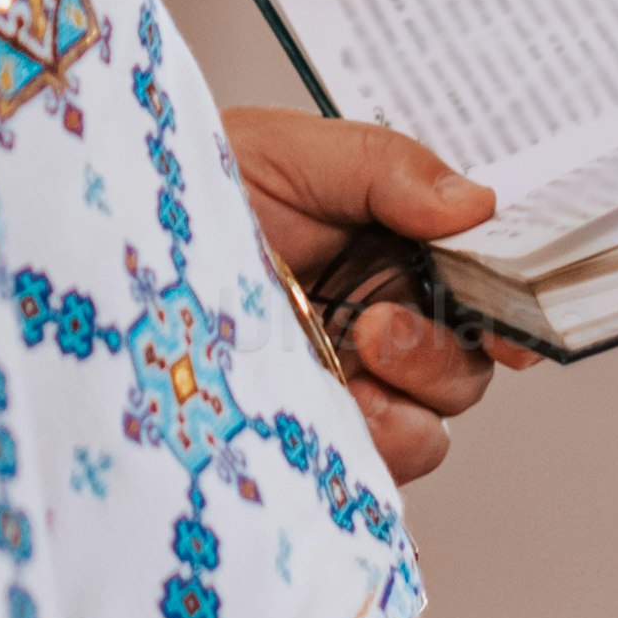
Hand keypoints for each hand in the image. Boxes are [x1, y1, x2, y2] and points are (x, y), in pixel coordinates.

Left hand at [220, 106, 519, 484]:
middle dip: (441, 356)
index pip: (480, 288)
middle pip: (466, 368)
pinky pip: (369, 466)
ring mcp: (344, 385)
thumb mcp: (291, 152)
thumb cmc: (198, 183)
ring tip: (352, 363)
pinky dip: (368, 448)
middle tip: (379, 329)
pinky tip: (332, 412)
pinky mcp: (305, 434)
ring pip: (429, 426)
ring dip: (409, 405)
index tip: (512, 323)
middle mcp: (381, 322)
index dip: (512, 310)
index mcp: (395, 250)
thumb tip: (479, 204)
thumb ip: (388, 169)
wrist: (105, 236)